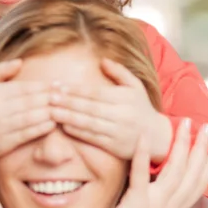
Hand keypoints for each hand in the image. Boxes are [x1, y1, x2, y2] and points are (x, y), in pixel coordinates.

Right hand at [0, 59, 54, 161]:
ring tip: (64, 108)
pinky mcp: (3, 144)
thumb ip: (1, 71)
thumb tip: (20, 61)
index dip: (44, 86)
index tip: (59, 84)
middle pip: (30, 102)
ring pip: (30, 117)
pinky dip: (41, 128)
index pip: (24, 87)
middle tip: (67, 95)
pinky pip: (26, 134)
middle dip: (51, 97)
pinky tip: (53, 123)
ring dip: (49, 112)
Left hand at [49, 58, 170, 160]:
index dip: (75, 89)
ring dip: (68, 117)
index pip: (95, 93)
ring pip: (89, 123)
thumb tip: (102, 60)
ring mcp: (118, 131)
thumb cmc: (141, 108)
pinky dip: (78, 133)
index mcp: (125, 98)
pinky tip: (64, 127)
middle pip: (89, 107)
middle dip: (67, 102)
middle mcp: (122, 114)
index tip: (57, 85)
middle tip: (49, 97)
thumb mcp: (135, 86)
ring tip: (51, 111)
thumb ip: (119, 72)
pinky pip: (93, 139)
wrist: (157, 137)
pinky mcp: (115, 147)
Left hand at [93, 119, 207, 207]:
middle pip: (192, 173)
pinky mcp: (136, 202)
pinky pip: (141, 175)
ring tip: (185, 124)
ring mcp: (155, 204)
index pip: (198, 184)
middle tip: (207, 126)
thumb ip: (157, 206)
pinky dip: (142, 154)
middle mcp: (169, 206)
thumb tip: (154, 191)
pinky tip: (143, 136)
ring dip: (181, 144)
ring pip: (175, 169)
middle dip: (201, 147)